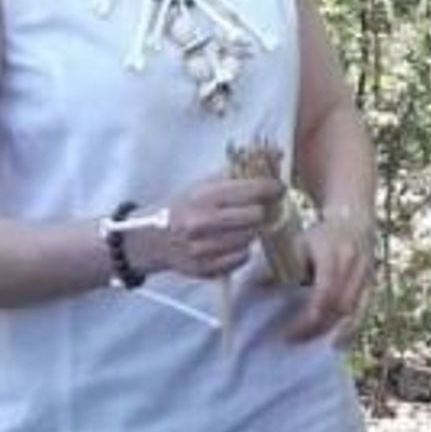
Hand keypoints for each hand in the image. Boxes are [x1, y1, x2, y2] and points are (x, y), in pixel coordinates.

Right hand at [135, 172, 282, 280]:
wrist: (151, 238)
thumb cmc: (182, 206)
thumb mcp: (201, 184)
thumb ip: (234, 175)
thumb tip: (270, 162)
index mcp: (203, 196)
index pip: (251, 190)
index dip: (271, 188)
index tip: (279, 189)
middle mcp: (203, 223)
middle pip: (256, 216)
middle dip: (261, 211)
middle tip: (260, 209)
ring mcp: (204, 248)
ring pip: (251, 238)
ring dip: (251, 231)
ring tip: (240, 226)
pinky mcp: (206, 268)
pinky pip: (242, 257)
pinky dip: (241, 249)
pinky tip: (230, 242)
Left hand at [284, 210, 375, 343]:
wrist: (352, 218)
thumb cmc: (318, 235)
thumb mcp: (295, 243)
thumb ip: (279, 265)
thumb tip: (254, 287)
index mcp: (332, 253)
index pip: (323, 293)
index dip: (308, 317)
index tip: (290, 332)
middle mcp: (353, 263)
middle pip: (339, 305)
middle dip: (319, 326)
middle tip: (297, 340)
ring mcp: (366, 273)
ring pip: (354, 309)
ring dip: (337, 330)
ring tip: (317, 345)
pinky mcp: (373, 281)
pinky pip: (365, 309)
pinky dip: (353, 327)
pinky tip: (340, 342)